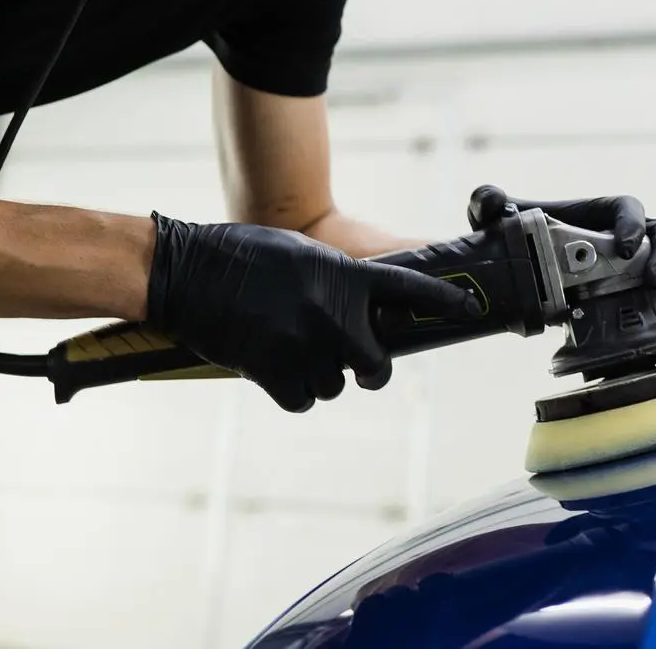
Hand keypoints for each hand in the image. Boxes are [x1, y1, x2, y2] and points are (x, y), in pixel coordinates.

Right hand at [147, 214, 478, 411]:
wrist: (188, 271)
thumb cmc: (242, 254)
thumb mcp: (301, 254)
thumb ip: (335, 281)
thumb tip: (355, 309)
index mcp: (344, 276)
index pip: (408, 289)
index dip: (443, 301)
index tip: (468, 309)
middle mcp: (333, 313)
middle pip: (376, 365)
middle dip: (371, 372)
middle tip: (360, 368)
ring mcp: (306, 345)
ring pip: (334, 385)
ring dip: (320, 378)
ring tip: (291, 352)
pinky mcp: (274, 372)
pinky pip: (302, 401)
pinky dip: (292, 394)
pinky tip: (274, 371)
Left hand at [468, 185, 655, 318]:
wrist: (527, 273)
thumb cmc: (523, 235)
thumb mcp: (502, 220)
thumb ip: (489, 203)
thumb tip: (488, 199)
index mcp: (602, 213)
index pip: (628, 207)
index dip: (632, 223)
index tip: (625, 247)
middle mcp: (628, 237)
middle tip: (655, 279)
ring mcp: (638, 267)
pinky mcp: (638, 296)